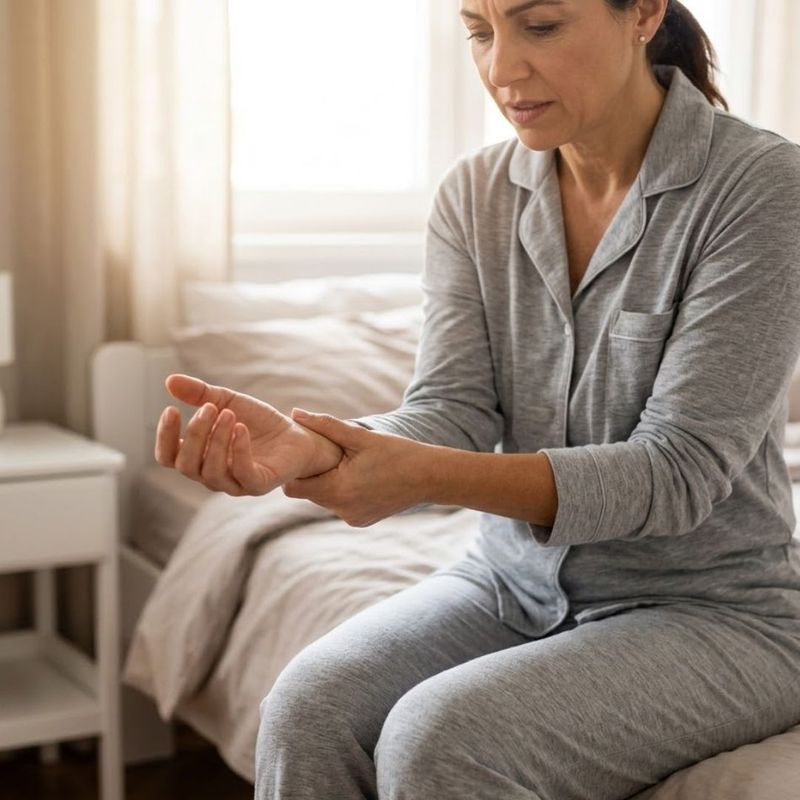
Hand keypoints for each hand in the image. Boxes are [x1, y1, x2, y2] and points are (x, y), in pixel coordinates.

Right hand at [155, 374, 344, 495]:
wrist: (296, 434)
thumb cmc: (258, 422)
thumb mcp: (228, 402)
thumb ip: (200, 393)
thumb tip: (170, 380)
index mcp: (200, 457)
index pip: (169, 457)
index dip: (165, 437)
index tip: (171, 409)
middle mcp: (213, 475)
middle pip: (187, 465)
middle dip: (195, 434)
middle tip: (210, 408)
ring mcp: (235, 484)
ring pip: (211, 471)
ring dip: (216, 440)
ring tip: (228, 414)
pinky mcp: (259, 484)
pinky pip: (242, 474)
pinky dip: (238, 450)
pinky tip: (241, 428)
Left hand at [282, 409, 431, 525]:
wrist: (430, 477)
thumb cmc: (397, 453)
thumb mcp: (360, 437)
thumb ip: (325, 425)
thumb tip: (295, 413)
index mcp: (338, 490)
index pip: (294, 488)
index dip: (295, 470)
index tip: (305, 454)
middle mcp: (342, 510)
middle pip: (309, 493)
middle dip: (312, 474)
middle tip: (327, 454)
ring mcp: (352, 518)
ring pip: (325, 499)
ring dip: (329, 482)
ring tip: (346, 463)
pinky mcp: (361, 521)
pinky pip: (341, 505)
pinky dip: (343, 491)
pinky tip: (360, 477)